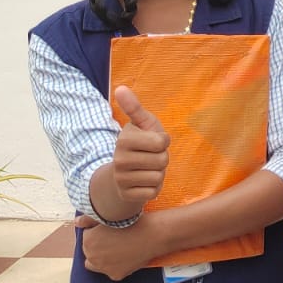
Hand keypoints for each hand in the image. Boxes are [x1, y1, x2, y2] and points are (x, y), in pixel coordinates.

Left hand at [77, 213, 159, 280]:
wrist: (152, 234)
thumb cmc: (132, 221)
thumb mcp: (109, 216)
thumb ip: (89, 219)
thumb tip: (77, 222)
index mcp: (88, 240)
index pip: (87, 237)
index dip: (98, 232)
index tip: (109, 230)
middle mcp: (92, 256)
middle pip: (90, 252)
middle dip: (99, 246)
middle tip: (115, 239)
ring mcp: (103, 268)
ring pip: (97, 265)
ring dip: (103, 258)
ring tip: (118, 248)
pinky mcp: (116, 275)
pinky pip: (111, 271)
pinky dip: (117, 265)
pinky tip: (127, 256)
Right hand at [111, 86, 169, 207]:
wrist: (124, 173)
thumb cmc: (140, 144)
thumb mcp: (141, 124)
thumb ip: (134, 107)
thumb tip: (121, 88)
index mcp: (124, 139)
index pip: (162, 142)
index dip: (163, 141)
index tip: (154, 141)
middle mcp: (119, 159)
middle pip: (162, 160)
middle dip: (162, 158)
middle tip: (151, 157)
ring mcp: (121, 179)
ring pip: (159, 176)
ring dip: (159, 173)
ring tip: (147, 169)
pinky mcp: (127, 195)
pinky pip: (153, 192)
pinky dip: (154, 188)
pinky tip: (144, 182)